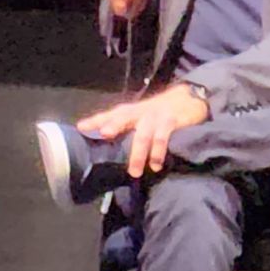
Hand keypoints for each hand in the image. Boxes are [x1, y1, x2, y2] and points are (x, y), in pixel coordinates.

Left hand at [77, 84, 207, 175]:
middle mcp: (140, 112)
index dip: (96, 120)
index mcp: (130, 112)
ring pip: (144, 134)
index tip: (81, 127)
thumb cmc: (159, 112)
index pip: (110, 114)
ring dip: (138, 153)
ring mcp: (156, 116)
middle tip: (105, 133)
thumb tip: (107, 144)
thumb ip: (126, 128)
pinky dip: (158, 151)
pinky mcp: (171, 121)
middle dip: (114, 124)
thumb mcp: (141, 117)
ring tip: (135, 172)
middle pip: (124, 116)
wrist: (188, 98)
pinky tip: (156, 165)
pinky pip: (163, 137)